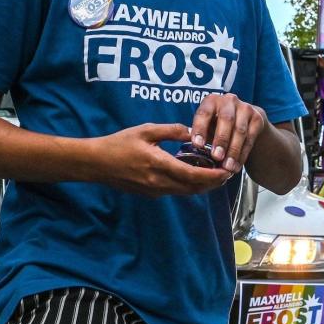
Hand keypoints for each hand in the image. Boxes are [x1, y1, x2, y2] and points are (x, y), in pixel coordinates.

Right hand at [92, 122, 231, 196]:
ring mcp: (154, 190)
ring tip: (214, 175)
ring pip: (185, 192)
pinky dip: (188, 185)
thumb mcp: (145, 130)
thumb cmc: (118, 144)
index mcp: (159, 165)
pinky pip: (175, 191)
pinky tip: (192, 175)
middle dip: (212, 183)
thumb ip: (171, 130)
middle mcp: (159, 182)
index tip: (227, 171)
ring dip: (202, 186)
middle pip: (193, 188)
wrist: (96, 163)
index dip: (213, 176)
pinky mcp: (150, 193)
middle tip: (227, 173)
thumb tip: (192, 132)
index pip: (193, 176)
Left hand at [190, 93, 266, 172]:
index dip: (200, 129)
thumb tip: (190, 153)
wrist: (245, 121)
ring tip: (227, 167)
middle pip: (226, 120)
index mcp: (211, 101)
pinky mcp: (257, 118)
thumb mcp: (207, 126)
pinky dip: (242, 154)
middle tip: (216, 157)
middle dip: (221, 140)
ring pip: (240, 131)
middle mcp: (229, 100)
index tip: (197, 145)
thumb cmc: (218, 125)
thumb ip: (199, 136)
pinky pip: (250, 139)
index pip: (204, 113)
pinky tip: (236, 166)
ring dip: (233, 151)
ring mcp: (245, 108)